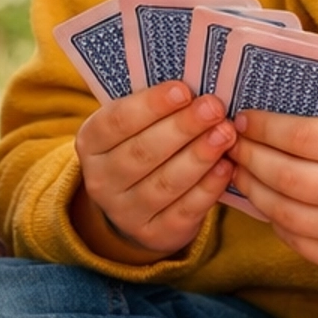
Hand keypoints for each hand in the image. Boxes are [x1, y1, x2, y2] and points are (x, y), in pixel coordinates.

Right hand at [75, 81, 236, 255]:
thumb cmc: (142, 146)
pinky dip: (207, 188)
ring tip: (226, 134)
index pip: (117, 122)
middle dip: (182, 128)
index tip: (184, 89)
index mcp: (90, 143)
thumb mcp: (134, 125)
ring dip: (199, 156)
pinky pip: (183, 210)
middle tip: (214, 108)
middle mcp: (101, 180)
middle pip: (143, 153)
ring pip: (165, 183)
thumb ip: (153, 106)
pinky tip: (226, 167)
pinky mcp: (153, 235)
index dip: (151, 105)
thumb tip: (194, 83)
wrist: (135, 204)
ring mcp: (125, 212)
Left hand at [228, 112, 317, 275]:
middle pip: (284, 175)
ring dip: (253, 188)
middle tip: (233, 143)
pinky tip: (267, 201)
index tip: (244, 118)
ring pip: (282, 211)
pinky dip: (274, 218)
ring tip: (242, 171)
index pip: (300, 136)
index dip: (263, 127)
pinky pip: (294, 239)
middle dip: (249, 156)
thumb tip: (263, 121)